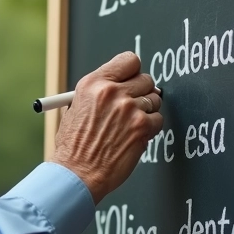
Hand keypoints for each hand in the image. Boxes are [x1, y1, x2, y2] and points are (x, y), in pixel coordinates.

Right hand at [51, 51, 162, 203]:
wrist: (78, 173)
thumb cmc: (74, 146)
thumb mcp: (76, 108)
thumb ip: (100, 93)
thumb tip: (122, 85)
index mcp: (93, 83)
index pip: (129, 60)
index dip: (133, 71)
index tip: (133, 79)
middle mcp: (112, 92)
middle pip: (146, 79)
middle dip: (142, 93)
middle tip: (132, 106)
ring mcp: (129, 108)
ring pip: (154, 99)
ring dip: (146, 112)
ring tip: (129, 126)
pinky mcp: (142, 126)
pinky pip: (158, 119)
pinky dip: (150, 129)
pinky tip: (133, 137)